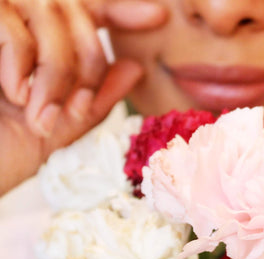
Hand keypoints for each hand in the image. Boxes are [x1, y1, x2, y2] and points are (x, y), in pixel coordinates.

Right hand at [0, 0, 167, 194]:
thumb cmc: (1, 151)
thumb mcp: (59, 127)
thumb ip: (94, 98)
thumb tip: (134, 67)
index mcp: (39, 44)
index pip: (88, 11)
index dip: (121, 10)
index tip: (158, 15)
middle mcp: (15, 21)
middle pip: (77, 12)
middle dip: (88, 63)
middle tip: (72, 108)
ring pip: (50, 17)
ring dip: (57, 73)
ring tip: (40, 114)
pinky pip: (14, 28)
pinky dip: (22, 64)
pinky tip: (14, 94)